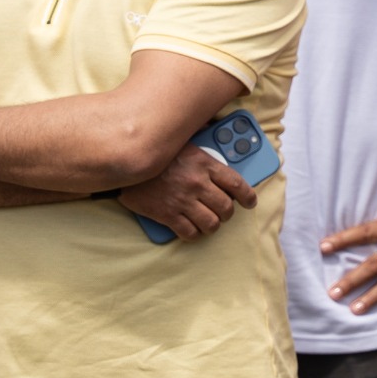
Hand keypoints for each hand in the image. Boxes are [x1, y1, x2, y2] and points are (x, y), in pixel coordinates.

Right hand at [116, 144, 255, 239]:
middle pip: (225, 207)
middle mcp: (197, 184)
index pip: (236, 184)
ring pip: (210, 223)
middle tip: (224, 212)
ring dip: (212, 225)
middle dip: (228, 213)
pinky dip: (193, 234)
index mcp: (205, 164)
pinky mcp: (167, 214)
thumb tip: (218, 146)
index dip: (248, 196)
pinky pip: (188, 232)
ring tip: (209, 222)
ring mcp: (182, 200)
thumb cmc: (158, 153)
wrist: (126, 162)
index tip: (250, 202)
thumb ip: (204, 149)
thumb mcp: (185, 143)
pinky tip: (192, 229)